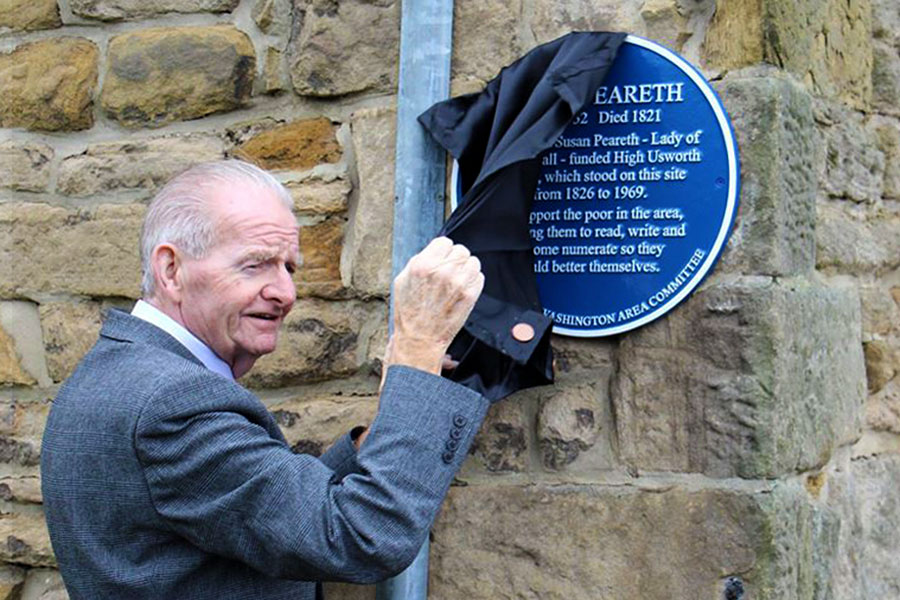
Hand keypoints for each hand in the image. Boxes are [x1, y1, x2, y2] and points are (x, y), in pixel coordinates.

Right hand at [385, 237, 483, 373]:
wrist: (419, 338)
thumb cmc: (410, 312)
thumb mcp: (402, 280)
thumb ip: (419, 261)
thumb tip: (434, 251)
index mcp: (423, 265)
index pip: (445, 242)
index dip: (443, 251)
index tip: (442, 260)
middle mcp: (442, 271)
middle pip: (461, 250)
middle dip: (456, 260)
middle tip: (449, 272)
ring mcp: (458, 283)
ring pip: (473, 262)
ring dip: (467, 270)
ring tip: (457, 281)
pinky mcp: (469, 295)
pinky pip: (480, 277)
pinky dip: (473, 282)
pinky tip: (462, 291)